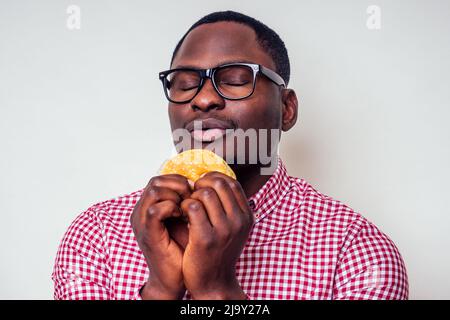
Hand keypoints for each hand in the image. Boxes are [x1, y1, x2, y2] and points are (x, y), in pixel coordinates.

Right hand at [130, 174, 190, 298]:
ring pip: (154, 191)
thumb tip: (202, 185)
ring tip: (188, 206)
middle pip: (156, 181)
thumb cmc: (181, 250)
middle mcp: (141, 212)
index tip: (194, 191)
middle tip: (192, 197)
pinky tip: (183, 216)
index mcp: (149, 207)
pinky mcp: (147, 233)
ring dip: (176, 195)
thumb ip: (186, 202)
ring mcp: (142, 222)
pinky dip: (172, 208)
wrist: (172, 278)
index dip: (179, 181)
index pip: (160, 179)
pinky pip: (155, 210)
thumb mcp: (184, 220)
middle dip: (178, 185)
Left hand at [180, 172, 253, 299]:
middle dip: (201, 185)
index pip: (232, 183)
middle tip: (192, 195)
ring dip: (192, 197)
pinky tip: (183, 216)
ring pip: (205, 194)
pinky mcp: (206, 238)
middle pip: (219, 184)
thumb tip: (216, 181)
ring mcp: (224, 230)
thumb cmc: (219, 252)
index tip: (202, 185)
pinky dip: (184, 207)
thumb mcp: (233, 229)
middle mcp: (238, 221)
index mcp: (246, 216)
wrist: (214, 283)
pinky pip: (193, 207)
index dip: (214, 178)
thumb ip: (229, 207)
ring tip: (187, 208)